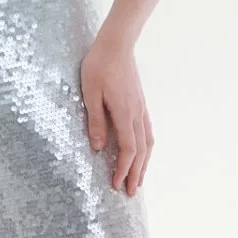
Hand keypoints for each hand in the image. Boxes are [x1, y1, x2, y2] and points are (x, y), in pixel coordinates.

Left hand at [80, 32, 152, 195]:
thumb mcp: (90, 93)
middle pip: (141, 151)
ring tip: (140, 179)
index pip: (128, 150)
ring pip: (147, 142)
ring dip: (144, 163)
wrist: (116, 44)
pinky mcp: (140, 103)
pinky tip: (143, 153)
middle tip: (131, 193)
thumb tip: (99, 148)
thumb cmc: (99, 66)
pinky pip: (147, 131)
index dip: (123, 170)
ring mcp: (141, 108)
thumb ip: (95, 121)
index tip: (116, 184)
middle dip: (136, 174)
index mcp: (125, 114)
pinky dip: (146, 148)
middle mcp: (137, 114)